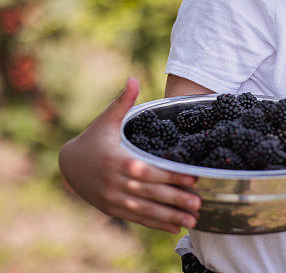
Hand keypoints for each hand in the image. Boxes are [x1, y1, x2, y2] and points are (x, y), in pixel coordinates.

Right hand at [58, 77, 201, 233]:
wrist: (67, 164)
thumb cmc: (93, 139)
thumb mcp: (106, 120)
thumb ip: (123, 102)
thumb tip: (134, 78)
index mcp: (118, 161)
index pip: (149, 171)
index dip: (171, 176)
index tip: (194, 179)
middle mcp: (116, 183)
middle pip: (150, 193)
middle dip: (176, 199)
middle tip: (200, 203)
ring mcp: (114, 199)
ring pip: (146, 209)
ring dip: (170, 216)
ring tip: (194, 219)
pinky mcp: (113, 209)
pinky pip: (138, 217)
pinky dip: (156, 223)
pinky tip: (176, 227)